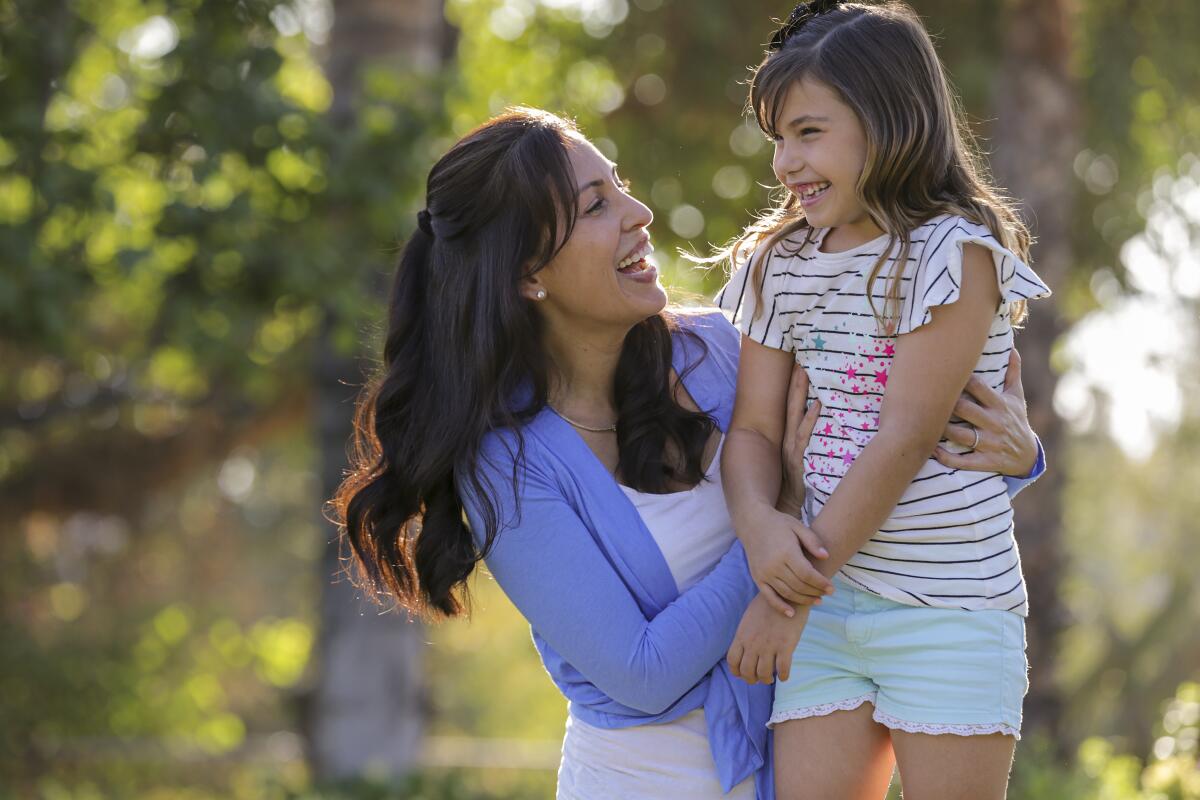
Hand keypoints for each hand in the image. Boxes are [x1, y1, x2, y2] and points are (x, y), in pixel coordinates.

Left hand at [727, 594, 809, 683]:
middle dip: (752, 679)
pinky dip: (783, 676)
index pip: (732, 661)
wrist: (787, 594)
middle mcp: (753, 643)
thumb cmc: (768, 604)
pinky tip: (784, 675)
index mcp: (742, 635)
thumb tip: (744, 646)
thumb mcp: (749, 617)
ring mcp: (769, 645)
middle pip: (747, 672)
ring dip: (767, 680)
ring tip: (771, 678)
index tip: (744, 674)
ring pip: (764, 674)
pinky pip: (782, 670)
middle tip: (759, 678)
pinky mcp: (786, 646)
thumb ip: (745, 634)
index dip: (737, 672)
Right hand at [741, 507, 831, 615]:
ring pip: (787, 593)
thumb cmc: (779, 524)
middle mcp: (774, 565)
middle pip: (799, 585)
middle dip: (815, 592)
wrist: (752, 523)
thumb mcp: (798, 526)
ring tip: (817, 600)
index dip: (821, 583)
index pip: (807, 574)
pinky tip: (791, 613)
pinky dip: (780, 606)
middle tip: (827, 594)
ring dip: (803, 599)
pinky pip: (769, 597)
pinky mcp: (757, 578)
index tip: (832, 588)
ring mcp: (764, 573)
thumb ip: (813, 541)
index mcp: (786, 551)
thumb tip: (826, 556)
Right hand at [778, 364, 821, 516]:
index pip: (790, 412)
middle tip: (799, 361)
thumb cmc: (790, 495)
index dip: (794, 391)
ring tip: (804, 373)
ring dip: (800, 394)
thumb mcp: (796, 472)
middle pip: (790, 407)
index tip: (798, 370)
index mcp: (786, 443)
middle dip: (795, 385)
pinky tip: (817, 406)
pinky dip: (809, 420)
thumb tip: (817, 444)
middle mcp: (786, 443)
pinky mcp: (796, 461)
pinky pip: (803, 436)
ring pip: (795, 416)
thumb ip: (803, 457)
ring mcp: (790, 451)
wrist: (781, 516)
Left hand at [934, 349, 1037, 475]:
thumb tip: (1011, 347)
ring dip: (942, 429)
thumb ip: (1012, 372)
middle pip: (965, 409)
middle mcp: (994, 423)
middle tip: (925, 396)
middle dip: (946, 403)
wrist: (1028, 456)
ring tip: (923, 422)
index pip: (978, 388)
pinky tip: (931, 449)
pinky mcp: (986, 462)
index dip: (960, 379)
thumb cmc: (1015, 420)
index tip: (941, 371)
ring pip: (961, 435)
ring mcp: (990, 443)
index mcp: (999, 404)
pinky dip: (946, 457)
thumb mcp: (1017, 397)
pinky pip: (963, 461)